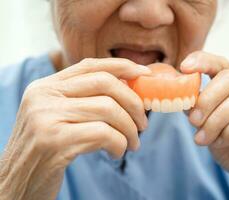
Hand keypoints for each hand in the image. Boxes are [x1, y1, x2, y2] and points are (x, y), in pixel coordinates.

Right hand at [0, 58, 149, 199]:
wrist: (16, 183)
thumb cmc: (46, 151)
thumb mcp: (59, 118)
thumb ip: (85, 100)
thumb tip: (128, 87)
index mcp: (46, 87)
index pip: (91, 65)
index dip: (122, 66)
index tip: (145, 73)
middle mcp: (43, 96)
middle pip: (105, 83)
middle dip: (134, 102)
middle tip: (143, 123)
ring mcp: (47, 116)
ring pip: (108, 108)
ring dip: (129, 129)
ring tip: (132, 144)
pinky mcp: (54, 141)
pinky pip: (104, 133)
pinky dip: (120, 144)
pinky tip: (116, 154)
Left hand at [181, 51, 228, 197]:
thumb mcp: (208, 128)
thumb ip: (198, 111)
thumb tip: (183, 100)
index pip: (221, 64)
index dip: (203, 61)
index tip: (183, 68)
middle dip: (207, 99)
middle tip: (192, 121)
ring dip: (215, 121)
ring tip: (202, 139)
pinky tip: (223, 142)